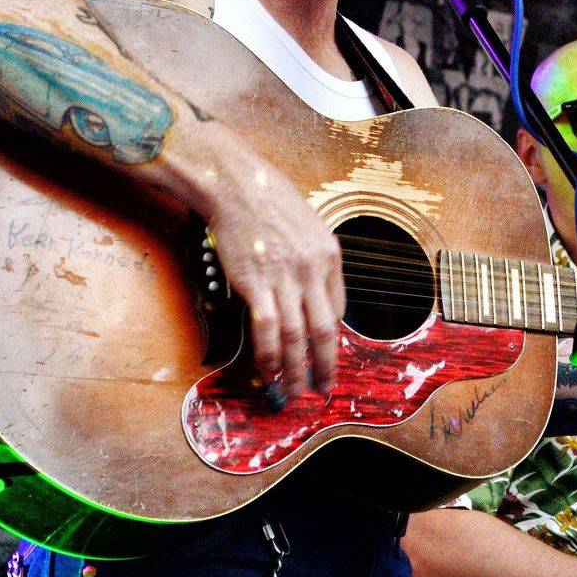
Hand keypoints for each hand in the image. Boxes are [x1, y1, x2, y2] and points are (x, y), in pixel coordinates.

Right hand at [200, 146, 345, 398]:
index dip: (332, 339)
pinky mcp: (254, 284)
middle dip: (324, 365)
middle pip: (323, 330)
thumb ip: (315, 260)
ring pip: (296, 337)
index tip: (327, 355)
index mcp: (330, 255)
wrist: (237, 186)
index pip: (338, 308)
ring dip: (295, 369)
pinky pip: (266, 329)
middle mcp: (312, 270)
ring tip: (294, 390)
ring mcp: (283, 278)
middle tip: (322, 388)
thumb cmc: (270, 201)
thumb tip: (315, 294)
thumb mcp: (309, 226)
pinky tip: (268, 371)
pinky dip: (268, 355)